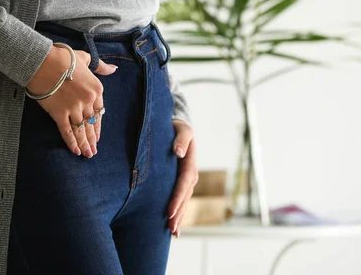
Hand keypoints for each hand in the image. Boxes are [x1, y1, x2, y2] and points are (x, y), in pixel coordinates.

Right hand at [26, 44, 116, 157]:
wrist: (42, 61)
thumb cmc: (63, 57)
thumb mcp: (86, 58)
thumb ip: (101, 66)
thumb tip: (114, 69)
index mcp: (96, 89)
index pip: (100, 111)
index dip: (98, 125)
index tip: (97, 135)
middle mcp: (87, 101)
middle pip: (91, 123)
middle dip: (93, 139)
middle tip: (94, 151)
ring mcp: (74, 108)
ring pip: (81, 130)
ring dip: (84, 143)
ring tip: (87, 154)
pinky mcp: (59, 113)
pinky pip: (67, 131)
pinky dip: (71, 142)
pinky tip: (75, 150)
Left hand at [167, 119, 198, 237]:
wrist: (179, 128)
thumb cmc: (178, 128)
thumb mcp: (182, 129)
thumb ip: (181, 140)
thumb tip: (178, 152)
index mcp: (190, 164)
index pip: (182, 185)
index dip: (177, 199)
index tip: (170, 212)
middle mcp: (190, 175)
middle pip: (184, 198)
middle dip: (178, 214)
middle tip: (171, 230)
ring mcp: (187, 181)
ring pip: (183, 202)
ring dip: (179, 218)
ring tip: (173, 233)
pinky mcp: (181, 183)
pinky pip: (181, 200)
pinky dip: (178, 214)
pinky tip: (174, 228)